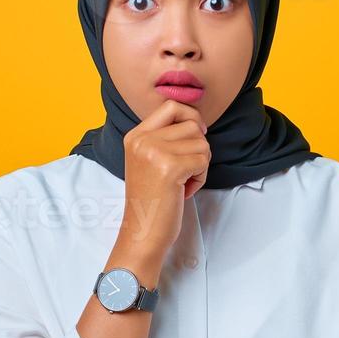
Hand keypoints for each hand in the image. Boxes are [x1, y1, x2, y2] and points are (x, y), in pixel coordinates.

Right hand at [119, 100, 209, 253]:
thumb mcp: (149, 161)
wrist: (143, 232)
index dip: (191, 117)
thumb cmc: (152, 200)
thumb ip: (165, 138)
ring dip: (200, 164)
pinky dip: (201, 177)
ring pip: (201, 143)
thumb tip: (197, 120)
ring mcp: (154, 152)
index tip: (196, 136)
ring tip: (183, 182)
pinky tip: (184, 190)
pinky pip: (203, 161)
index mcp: (135, 136)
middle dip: (198, 147)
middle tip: (186, 169)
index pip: (171, 105)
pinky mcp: (170, 167)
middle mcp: (142, 140)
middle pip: (192, 124)